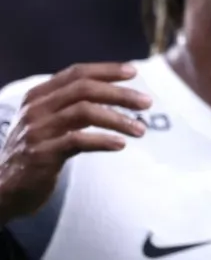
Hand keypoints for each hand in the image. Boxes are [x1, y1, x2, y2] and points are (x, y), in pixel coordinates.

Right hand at [0, 63, 150, 223]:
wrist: (5, 188)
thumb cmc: (36, 150)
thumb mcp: (48, 121)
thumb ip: (72, 103)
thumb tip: (118, 90)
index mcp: (38, 95)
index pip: (77, 73)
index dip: (107, 70)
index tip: (134, 73)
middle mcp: (36, 108)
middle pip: (85, 89)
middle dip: (120, 94)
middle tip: (147, 103)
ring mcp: (37, 130)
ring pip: (86, 112)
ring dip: (119, 119)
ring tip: (141, 130)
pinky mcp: (41, 154)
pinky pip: (79, 141)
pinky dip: (104, 140)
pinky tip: (121, 145)